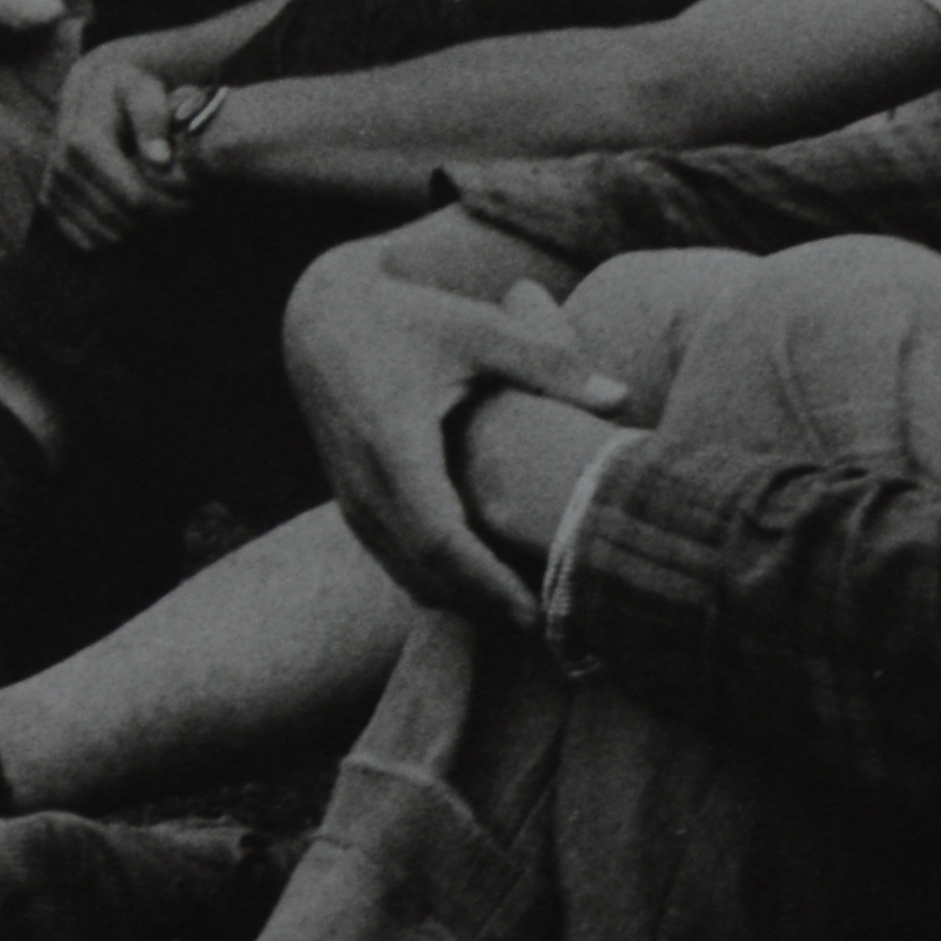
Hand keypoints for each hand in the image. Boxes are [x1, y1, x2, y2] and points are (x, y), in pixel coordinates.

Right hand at [42, 46, 193, 247]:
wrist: (89, 93)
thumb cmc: (125, 91)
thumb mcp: (143, 90)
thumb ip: (153, 120)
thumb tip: (160, 160)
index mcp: (84, 141)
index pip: (134, 197)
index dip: (168, 205)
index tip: (191, 199)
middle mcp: (62, 167)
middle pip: (121, 220)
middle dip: (157, 218)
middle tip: (182, 205)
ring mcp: (53, 187)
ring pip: (105, 235)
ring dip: (137, 229)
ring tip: (159, 206)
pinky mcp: (50, 202)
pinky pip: (87, 241)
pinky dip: (114, 234)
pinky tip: (132, 212)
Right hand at [283, 245, 635, 629]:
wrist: (320, 318)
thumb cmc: (405, 318)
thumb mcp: (473, 328)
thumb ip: (546, 362)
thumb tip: (620, 396)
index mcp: (392, 444)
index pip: (439, 538)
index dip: (487, 582)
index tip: (537, 611)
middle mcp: (364, 482)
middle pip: (425, 572)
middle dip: (485, 606)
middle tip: (550, 622)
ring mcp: (350, 497)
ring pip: (406, 574)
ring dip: (462, 600)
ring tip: (524, 611)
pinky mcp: (349, 502)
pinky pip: (393, 560)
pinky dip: (437, 581)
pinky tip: (483, 584)